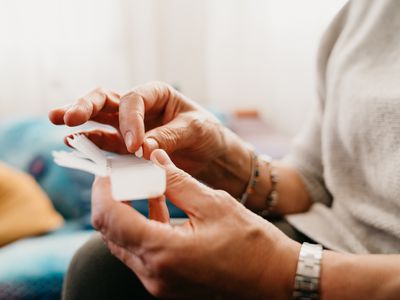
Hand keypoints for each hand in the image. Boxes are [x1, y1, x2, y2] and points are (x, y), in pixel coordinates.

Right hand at [48, 82, 226, 176]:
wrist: (210, 154)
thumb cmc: (206, 134)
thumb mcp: (195, 130)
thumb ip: (169, 136)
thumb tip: (142, 149)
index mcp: (157, 94)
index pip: (133, 100)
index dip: (130, 121)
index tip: (135, 146)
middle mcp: (139, 106)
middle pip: (106, 100)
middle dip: (86, 106)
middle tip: (69, 117)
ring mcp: (129, 125)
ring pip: (99, 117)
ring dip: (78, 119)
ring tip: (58, 121)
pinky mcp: (126, 145)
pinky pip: (105, 141)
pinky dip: (91, 142)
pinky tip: (74, 142)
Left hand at [91, 149, 299, 298]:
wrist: (275, 279)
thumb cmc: (252, 244)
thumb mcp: (213, 204)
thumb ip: (176, 180)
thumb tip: (153, 158)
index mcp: (163, 252)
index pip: (110, 218)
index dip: (103, 189)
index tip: (109, 169)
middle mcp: (153, 273)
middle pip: (110, 231)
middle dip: (111, 198)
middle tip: (123, 173)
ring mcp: (158, 282)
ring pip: (123, 242)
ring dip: (126, 211)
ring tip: (142, 183)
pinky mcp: (166, 283)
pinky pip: (141, 252)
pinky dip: (142, 226)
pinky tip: (158, 203)